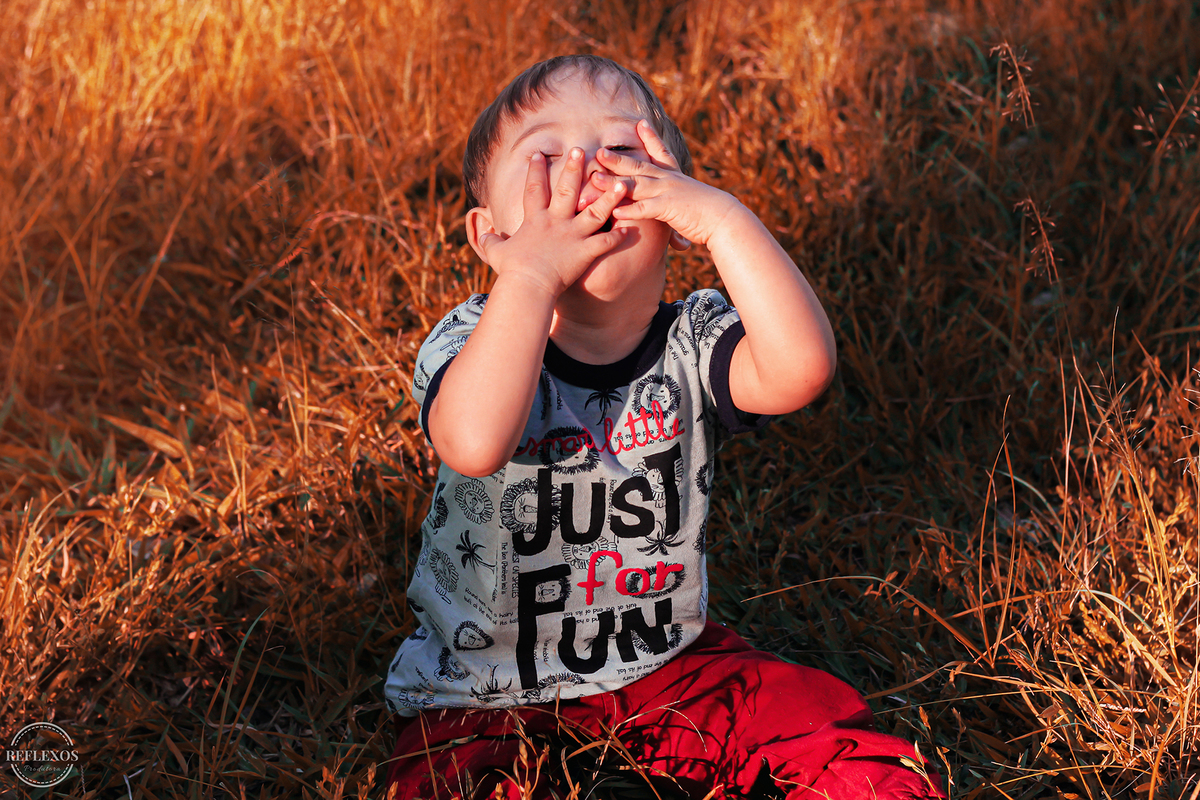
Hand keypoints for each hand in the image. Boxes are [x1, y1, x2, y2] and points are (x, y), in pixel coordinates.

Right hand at [475, 148, 628, 298]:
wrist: (528, 285)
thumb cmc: (511, 270)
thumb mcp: (496, 253)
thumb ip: (490, 241)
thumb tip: (483, 235)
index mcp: (535, 220)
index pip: (534, 189)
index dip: (535, 171)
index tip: (538, 154)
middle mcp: (556, 222)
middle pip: (567, 190)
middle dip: (575, 169)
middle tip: (582, 150)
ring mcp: (573, 236)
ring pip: (595, 211)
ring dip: (609, 197)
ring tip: (621, 182)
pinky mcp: (585, 252)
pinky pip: (605, 242)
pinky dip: (617, 236)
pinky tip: (629, 229)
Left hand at [592, 120, 743, 247]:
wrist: (726, 219)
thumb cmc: (709, 213)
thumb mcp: (692, 199)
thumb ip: (681, 197)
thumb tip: (678, 199)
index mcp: (674, 176)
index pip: (661, 153)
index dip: (650, 137)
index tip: (640, 122)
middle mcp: (668, 180)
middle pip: (638, 166)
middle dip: (617, 158)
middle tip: (598, 151)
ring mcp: (667, 192)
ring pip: (636, 184)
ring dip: (614, 182)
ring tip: (595, 179)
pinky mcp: (668, 208)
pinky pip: (645, 208)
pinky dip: (630, 210)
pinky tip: (615, 211)